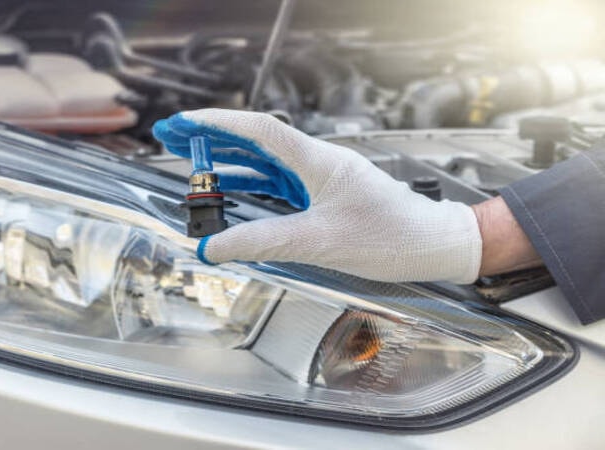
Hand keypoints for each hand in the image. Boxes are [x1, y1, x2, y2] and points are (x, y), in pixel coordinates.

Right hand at [153, 109, 482, 282]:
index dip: (218, 123)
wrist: (435, 246)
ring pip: (264, 161)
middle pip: (255, 140)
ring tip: (190, 164)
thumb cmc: (393, 236)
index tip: (183, 123)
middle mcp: (317, 163)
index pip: (260, 130)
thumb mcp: (320, 242)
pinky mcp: (323, 196)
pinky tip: (230, 191)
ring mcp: (320, 178)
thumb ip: (264, 242)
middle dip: (211, 137)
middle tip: (173, 137)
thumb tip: (215, 246)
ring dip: (227, 161)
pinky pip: (276, 184)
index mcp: (318, 161)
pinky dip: (248, 184)